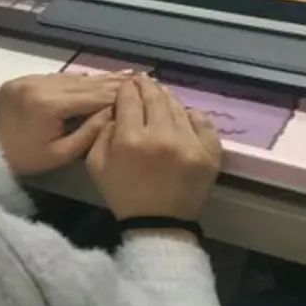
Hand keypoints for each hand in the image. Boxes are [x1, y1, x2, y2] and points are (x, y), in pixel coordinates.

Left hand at [0, 72, 129, 175]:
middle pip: (81, 83)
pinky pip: (52, 77)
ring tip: (118, 76)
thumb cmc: (31, 159)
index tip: (137, 90)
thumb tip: (115, 110)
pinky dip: (71, 80)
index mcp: (48, 105)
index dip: (115, 94)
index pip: (90, 96)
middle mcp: (37, 85)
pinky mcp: (20, 79)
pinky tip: (90, 78)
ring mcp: (26, 79)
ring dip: (93, 78)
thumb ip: (90, 132)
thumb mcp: (64, 153)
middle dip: (109, 82)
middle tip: (135, 76)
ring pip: (68, 78)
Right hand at [87, 74, 221, 222]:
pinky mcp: (210, 153)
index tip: (128, 85)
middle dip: (147, 86)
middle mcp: (162, 136)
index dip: (127, 88)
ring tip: (161, 94)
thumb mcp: (95, 164)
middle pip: (155, 97)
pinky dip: (192, 115)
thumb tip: (117, 109)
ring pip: (178, 107)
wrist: (159, 224)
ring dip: (167, 98)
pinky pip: (203, 122)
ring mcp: (190, 144)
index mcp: (131, 139)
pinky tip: (184, 114)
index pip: (130, 99)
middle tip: (144, 80)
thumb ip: (101, 131)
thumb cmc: (124, 194)